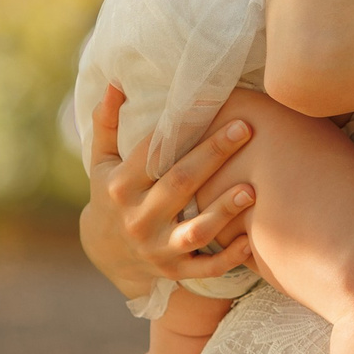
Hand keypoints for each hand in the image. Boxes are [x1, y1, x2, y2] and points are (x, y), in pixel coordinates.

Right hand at [79, 86, 257, 296]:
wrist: (106, 253)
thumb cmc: (111, 195)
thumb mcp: (102, 162)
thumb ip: (107, 123)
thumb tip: (115, 83)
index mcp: (120, 187)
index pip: (152, 154)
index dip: (180, 129)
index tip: (210, 104)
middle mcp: (138, 219)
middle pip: (180, 184)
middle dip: (213, 155)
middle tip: (244, 127)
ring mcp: (157, 248)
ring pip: (195, 231)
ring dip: (223, 210)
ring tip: (251, 188)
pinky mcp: (174, 271)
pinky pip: (206, 268)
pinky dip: (228, 258)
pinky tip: (250, 240)